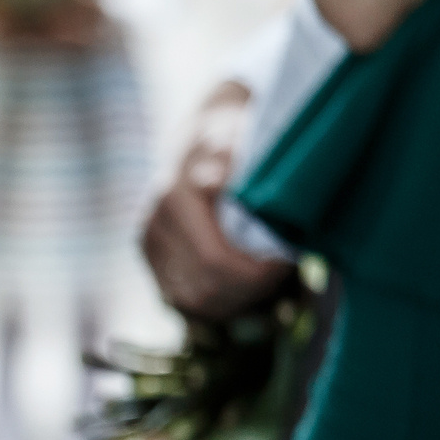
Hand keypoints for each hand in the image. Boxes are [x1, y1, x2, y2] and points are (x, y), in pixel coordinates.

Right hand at [142, 83, 295, 320]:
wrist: (199, 140)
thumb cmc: (231, 137)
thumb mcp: (236, 136)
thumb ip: (225, 155)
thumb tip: (212, 180)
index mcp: (174, 200)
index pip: (215, 263)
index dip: (257, 273)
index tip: (289, 258)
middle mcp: (154, 228)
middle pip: (206, 291)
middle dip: (251, 289)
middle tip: (282, 270)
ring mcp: (150, 249)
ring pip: (195, 303)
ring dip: (237, 298)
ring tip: (265, 277)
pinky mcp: (152, 263)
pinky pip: (185, 302)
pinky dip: (219, 300)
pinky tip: (242, 284)